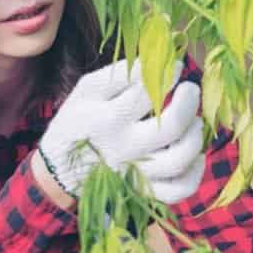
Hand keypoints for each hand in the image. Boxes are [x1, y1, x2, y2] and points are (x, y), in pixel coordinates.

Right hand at [37, 59, 205, 203]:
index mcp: (107, 119)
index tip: (176, 66)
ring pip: (179, 160)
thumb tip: (157, 61)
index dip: (168, 75)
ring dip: (195, 137)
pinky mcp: (143, 192)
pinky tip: (195, 155)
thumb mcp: (87, 90)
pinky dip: (194, 174)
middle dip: (189, 103)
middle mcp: (124, 149)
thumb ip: (120, 74)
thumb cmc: (76, 121)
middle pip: (171, 127)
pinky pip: (178, 190)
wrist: (57, 170)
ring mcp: (135, 174)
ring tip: (195, 122)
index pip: (147, 94)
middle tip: (191, 89)